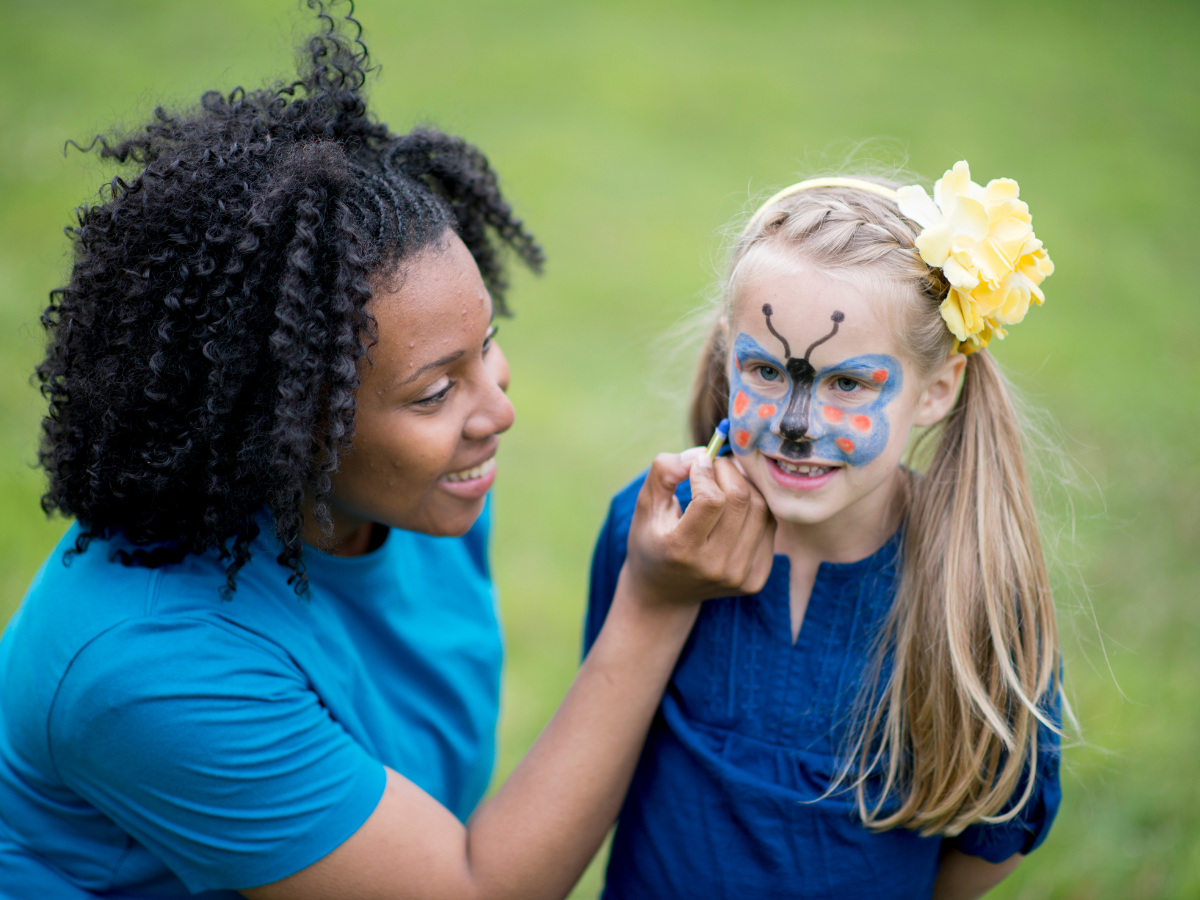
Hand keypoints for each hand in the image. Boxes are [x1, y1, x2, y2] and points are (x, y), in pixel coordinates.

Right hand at [622, 448, 775, 608]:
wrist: (664, 594)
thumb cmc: (652, 541)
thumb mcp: (645, 506)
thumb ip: (664, 472)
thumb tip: (700, 454)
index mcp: (681, 550)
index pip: (710, 500)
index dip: (706, 471)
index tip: (697, 463)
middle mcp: (713, 567)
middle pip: (741, 500)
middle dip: (728, 470)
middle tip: (715, 464)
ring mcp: (738, 576)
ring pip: (761, 510)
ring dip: (745, 485)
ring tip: (726, 481)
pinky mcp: (756, 580)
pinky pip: (769, 527)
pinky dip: (756, 507)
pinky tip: (736, 506)